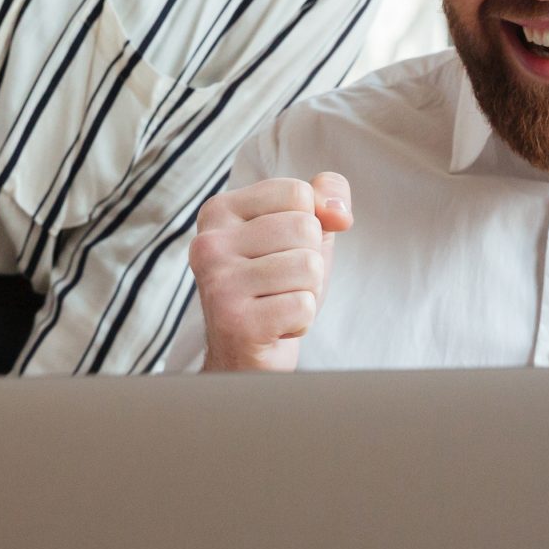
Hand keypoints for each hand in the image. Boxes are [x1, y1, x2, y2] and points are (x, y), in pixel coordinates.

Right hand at [190, 174, 350, 371]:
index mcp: (218, 212)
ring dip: (307, 292)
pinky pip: (304, 305)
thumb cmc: (277, 288)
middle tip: (281, 284)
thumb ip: (323, 199)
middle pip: (305, 227)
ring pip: (308, 266)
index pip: (296, 193)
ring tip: (278, 303)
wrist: (247, 355)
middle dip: (309, 261)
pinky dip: (302, 320)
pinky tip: (276, 326)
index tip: (282, 251)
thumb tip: (339, 213)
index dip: (309, 225)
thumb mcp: (303, 233)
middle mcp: (209, 243)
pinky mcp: (235, 321)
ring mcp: (219, 282)